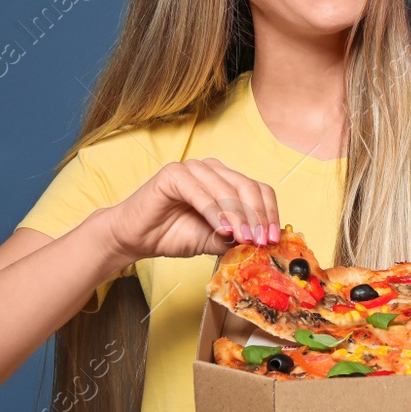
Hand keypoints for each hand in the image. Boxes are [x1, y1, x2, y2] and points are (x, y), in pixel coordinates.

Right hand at [102, 158, 280, 261]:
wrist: (136, 238)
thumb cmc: (173, 235)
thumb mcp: (213, 239)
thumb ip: (235, 237)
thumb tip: (262, 243)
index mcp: (226, 180)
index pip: (258, 190)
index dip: (269, 213)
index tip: (274, 239)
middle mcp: (212, 170)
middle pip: (247, 186)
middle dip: (258, 216)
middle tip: (262, 240)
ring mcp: (193, 169)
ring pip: (226, 189)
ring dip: (238, 216)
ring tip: (245, 239)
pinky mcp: (173, 174)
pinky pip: (200, 192)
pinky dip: (214, 212)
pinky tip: (222, 229)